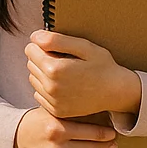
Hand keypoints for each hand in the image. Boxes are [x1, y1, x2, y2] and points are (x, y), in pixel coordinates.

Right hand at [13, 107, 117, 147]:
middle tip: (113, 144)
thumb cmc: (37, 123)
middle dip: (106, 147)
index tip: (112, 134)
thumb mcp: (51, 113)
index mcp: (56, 130)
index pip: (90, 133)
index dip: (105, 134)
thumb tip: (101, 113)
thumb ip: (72, 114)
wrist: (14, 142)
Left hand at [24, 30, 140, 119]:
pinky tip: (62, 84)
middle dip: (41, 57)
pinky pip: (38, 94)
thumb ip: (56, 40)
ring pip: (33, 78)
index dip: (41, 44)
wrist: (116, 92)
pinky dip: (46, 88)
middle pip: (30, 64)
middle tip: (62, 58)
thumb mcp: (84, 46)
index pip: (30, 49)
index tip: (55, 46)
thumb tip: (34, 37)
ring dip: (42, 72)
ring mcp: (53, 101)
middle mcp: (51, 87)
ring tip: (63, 71)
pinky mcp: (56, 110)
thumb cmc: (102, 66)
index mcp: (55, 69)